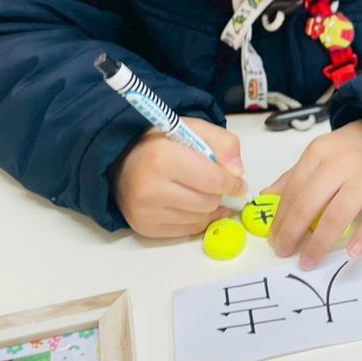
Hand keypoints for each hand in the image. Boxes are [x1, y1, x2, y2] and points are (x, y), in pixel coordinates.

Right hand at [115, 118, 246, 238]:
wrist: (123, 162)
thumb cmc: (161, 144)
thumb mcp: (194, 129)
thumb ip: (223, 143)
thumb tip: (238, 173)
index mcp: (162, 157)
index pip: (214, 180)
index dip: (233, 183)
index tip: (239, 183)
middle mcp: (150, 188)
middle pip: (209, 202)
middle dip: (218, 193)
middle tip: (213, 183)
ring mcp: (145, 211)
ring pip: (200, 218)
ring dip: (206, 206)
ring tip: (196, 190)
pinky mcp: (144, 227)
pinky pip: (186, 231)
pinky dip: (195, 219)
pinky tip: (189, 204)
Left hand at [266, 118, 361, 268]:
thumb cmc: (351, 150)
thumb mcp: (320, 154)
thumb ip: (294, 176)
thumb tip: (266, 198)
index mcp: (319, 152)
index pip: (292, 191)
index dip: (280, 218)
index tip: (273, 239)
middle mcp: (341, 163)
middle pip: (309, 204)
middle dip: (292, 233)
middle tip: (283, 252)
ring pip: (337, 215)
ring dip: (319, 243)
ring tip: (309, 262)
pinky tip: (351, 253)